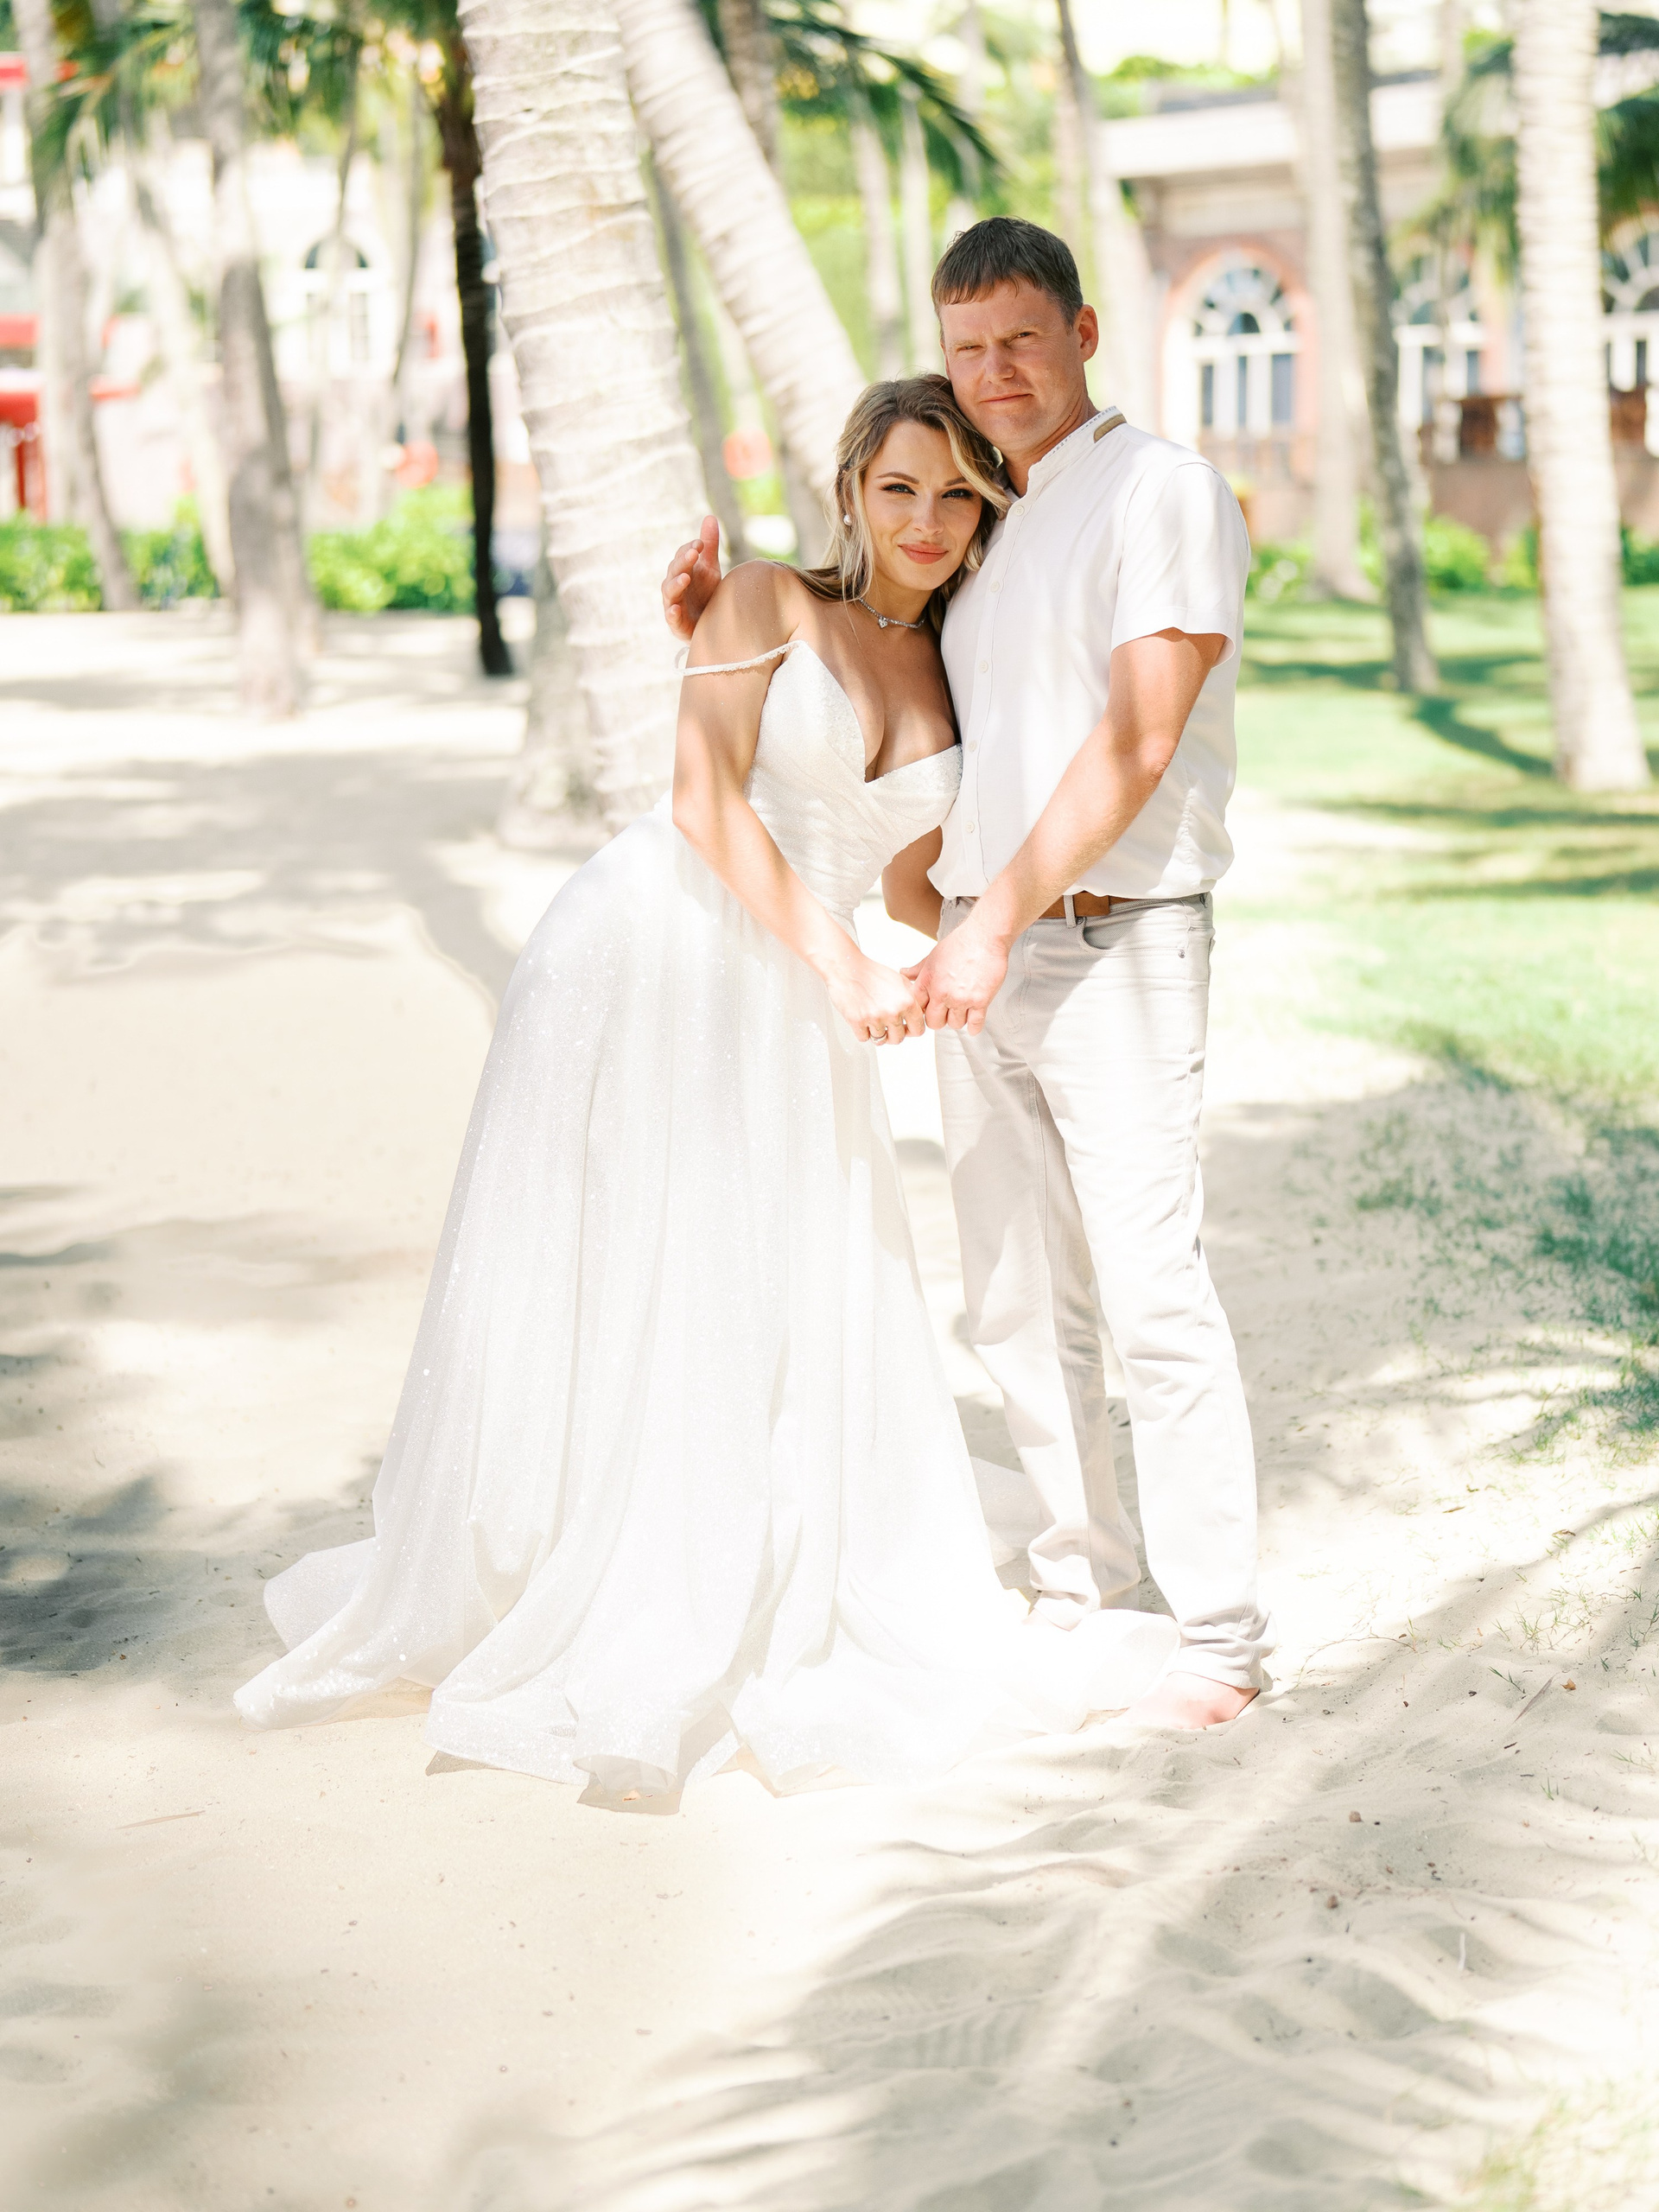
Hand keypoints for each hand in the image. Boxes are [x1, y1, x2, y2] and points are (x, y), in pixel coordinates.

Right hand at [663, 516, 721, 641]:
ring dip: (676, 584)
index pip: (682, 556)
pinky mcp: (677, 624)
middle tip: (694, 554)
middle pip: (675, 571)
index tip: (701, 543)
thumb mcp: (710, 568)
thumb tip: (710, 516)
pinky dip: (672, 614)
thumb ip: (709, 545)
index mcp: (682, 570)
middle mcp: (675, 585)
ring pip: (670, 592)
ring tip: (685, 578)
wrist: (707, 625)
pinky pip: (672, 618)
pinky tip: (675, 610)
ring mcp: (674, 604)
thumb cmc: (705, 593)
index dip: (690, 549)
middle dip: (683, 562)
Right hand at [825, 952, 926, 1045]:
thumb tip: (917, 1012)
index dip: (911, 1030)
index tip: (906, 1029)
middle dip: (893, 1035)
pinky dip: (862, 1032)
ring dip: (877, 1033)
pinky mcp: (858, 1021)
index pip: (918, 1029)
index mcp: (906, 1001)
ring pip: (880, 1040)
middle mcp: (893, 1011)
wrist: (847, 968)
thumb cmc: (870, 972)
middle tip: (888, 1027)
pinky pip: (864, 1038)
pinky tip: (862, 1020)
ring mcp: (875, 1018)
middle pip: (898, 1038)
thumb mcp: (899, 981)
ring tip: (873, 1021)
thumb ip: (910, 998)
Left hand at [902, 916, 1008, 1033]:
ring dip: (958, 1020)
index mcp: (928, 982)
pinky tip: (973, 1021)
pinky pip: (975, 1024)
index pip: (918, 1009)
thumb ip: (917, 970)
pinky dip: (973, 1027)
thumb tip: (903, 973)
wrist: (983, 937)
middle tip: (946, 1013)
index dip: (924, 1011)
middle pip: (935, 1023)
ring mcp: (962, 999)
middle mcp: (942, 993)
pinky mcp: (980, 1001)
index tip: (930, 1010)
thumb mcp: (932, 956)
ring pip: (955, 1025)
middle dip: (940, 1019)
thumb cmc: (959, 944)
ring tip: (962, 1010)